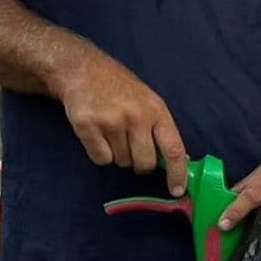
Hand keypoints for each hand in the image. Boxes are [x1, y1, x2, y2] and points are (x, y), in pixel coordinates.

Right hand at [51, 45, 188, 196]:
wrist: (82, 69)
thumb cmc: (118, 87)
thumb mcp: (147, 100)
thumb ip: (160, 128)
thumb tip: (178, 161)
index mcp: (155, 109)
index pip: (173, 149)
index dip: (177, 173)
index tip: (177, 190)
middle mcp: (136, 116)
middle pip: (145, 164)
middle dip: (140, 164)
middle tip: (132, 148)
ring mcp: (111, 121)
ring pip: (121, 162)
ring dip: (117, 154)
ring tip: (111, 131)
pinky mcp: (87, 127)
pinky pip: (101, 160)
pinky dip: (99, 153)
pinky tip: (97, 133)